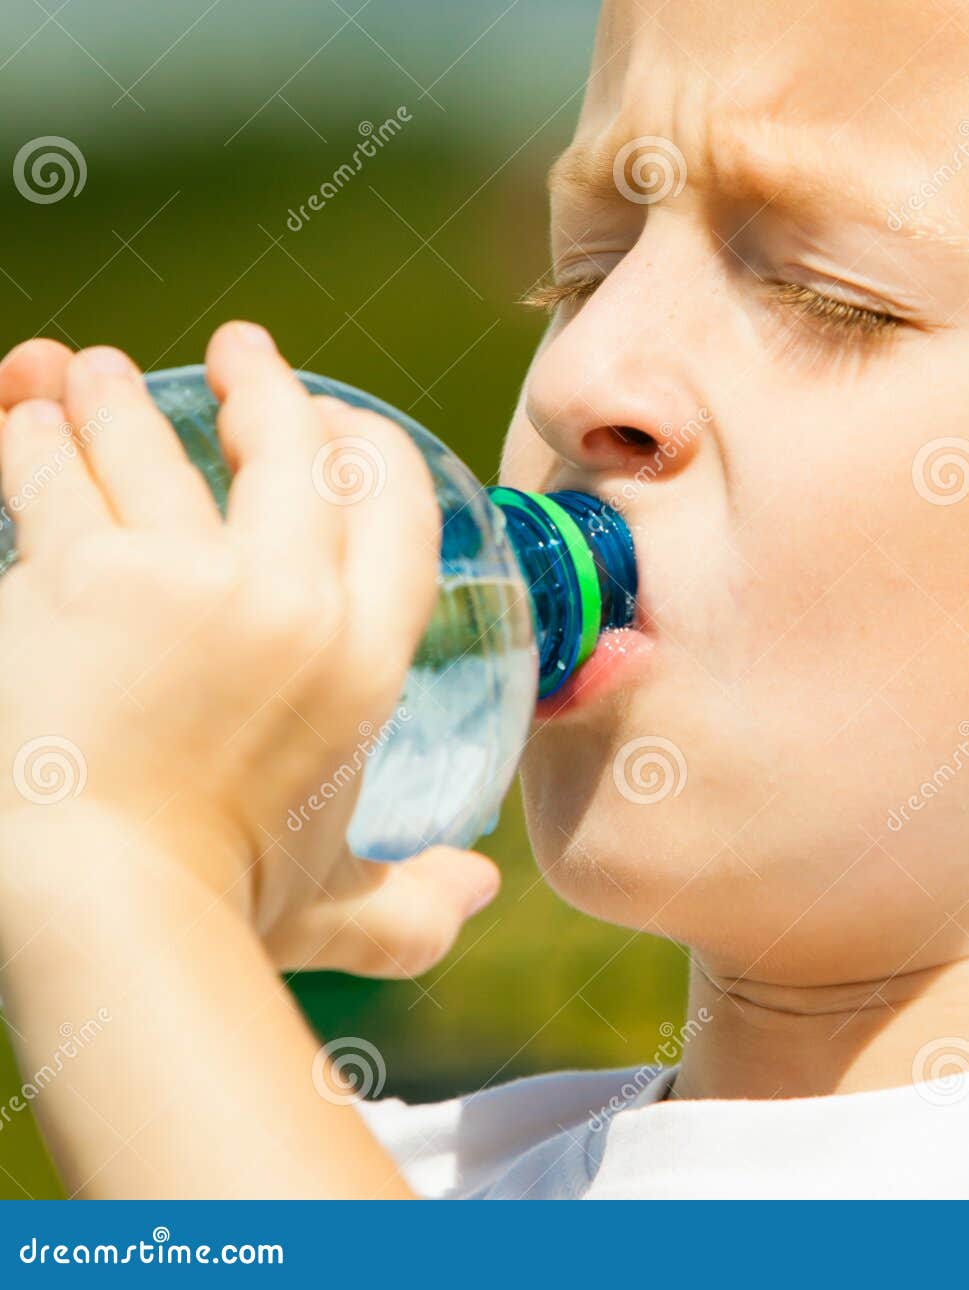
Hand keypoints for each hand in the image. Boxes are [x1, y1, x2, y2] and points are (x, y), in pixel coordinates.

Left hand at [0, 327, 498, 975]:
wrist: (112, 915)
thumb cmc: (225, 911)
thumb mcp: (342, 904)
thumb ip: (416, 902)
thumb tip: (480, 888)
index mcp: (368, 659)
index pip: (393, 506)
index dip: (366, 444)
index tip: (338, 416)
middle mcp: (295, 601)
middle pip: (289, 448)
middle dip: (261, 383)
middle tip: (239, 351)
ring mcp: (188, 579)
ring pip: (151, 445)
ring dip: (116, 398)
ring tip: (92, 374)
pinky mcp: (83, 575)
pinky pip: (53, 475)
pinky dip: (33, 437)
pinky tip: (25, 417)